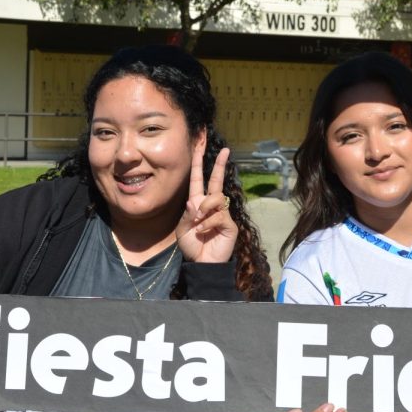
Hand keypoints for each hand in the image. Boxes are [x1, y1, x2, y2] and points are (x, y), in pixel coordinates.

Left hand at [174, 144, 236, 262]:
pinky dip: (207, 224)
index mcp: (198, 203)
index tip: (200, 148)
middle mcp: (211, 205)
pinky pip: (218, 216)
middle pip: (216, 181)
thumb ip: (187, 213)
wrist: (202, 263)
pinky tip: (202, 232)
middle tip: (225, 150)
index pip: (198, 180)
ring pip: (215, 199)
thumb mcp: (182, 228)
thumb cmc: (192, 245)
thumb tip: (193, 200)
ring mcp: (222, 214)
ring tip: (197, 222)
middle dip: (220, 165)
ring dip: (203, 209)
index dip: (198, 164)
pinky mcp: (229, 224)